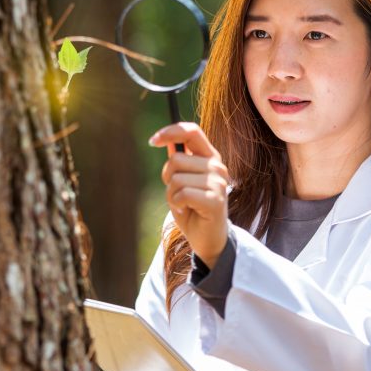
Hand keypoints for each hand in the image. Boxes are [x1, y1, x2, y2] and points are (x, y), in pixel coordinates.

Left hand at [149, 122, 230, 267]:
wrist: (208, 239)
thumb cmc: (192, 209)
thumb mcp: (182, 182)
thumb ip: (179, 162)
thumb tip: (165, 141)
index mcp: (210, 157)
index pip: (192, 131)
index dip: (170, 131)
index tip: (152, 141)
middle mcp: (217, 167)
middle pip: (176, 159)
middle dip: (167, 178)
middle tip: (177, 194)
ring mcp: (218, 183)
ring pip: (176, 179)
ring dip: (171, 195)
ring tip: (182, 204)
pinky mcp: (215, 200)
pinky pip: (182, 194)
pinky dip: (177, 204)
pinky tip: (186, 211)